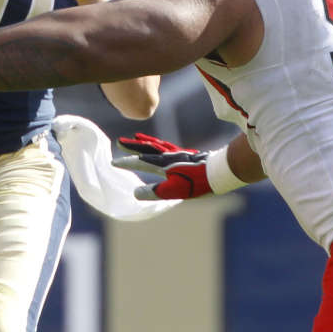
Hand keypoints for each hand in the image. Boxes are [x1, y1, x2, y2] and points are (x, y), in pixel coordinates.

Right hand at [114, 133, 244, 200]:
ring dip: (145, 141)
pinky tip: (161, 146)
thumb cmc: (197, 183)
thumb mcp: (174, 191)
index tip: (113, 162)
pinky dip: (159, 143)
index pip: (140, 162)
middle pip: (147, 148)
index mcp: (163, 165)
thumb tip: (135, 193)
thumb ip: (154, 192)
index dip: (126, 162)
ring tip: (137, 137)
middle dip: (133, 146)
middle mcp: (168, 156)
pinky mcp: (187, 154)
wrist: (219, 171)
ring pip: (157, 145)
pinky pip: (167, 146)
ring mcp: (178, 154)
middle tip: (120, 141)